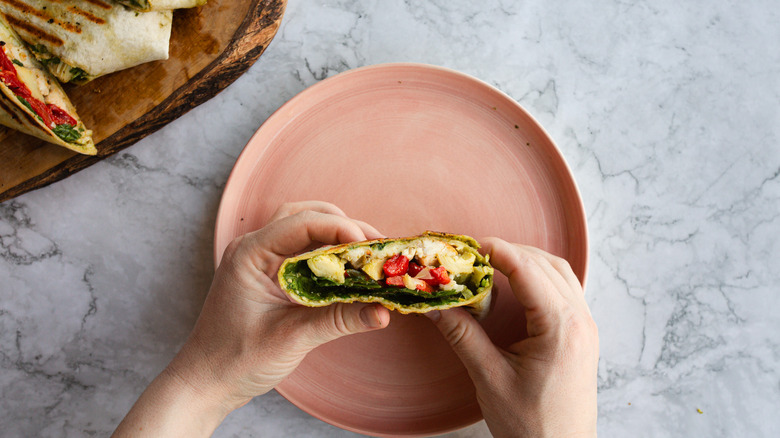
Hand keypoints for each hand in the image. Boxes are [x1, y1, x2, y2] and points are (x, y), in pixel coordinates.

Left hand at [113, 201, 390, 436]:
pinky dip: (325, 253)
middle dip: (344, 226)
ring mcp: (258, 259)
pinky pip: (300, 250)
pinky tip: (346, 268)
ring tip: (366, 254)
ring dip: (335, 235)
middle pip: (305, 215)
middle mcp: (253, 248)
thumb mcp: (293, 338)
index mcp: (250, 253)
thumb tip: (383, 311)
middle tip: (376, 248)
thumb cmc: (237, 360)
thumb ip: (339, 319)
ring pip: (303, 228)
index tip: (370, 246)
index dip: (341, 229)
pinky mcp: (266, 274)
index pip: (303, 223)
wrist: (205, 383)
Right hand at [426, 238, 597, 437]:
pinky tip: (517, 285)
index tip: (468, 244)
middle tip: (472, 253)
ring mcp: (585, 327)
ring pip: (559, 272)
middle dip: (508, 251)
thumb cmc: (531, 425)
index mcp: (561, 327)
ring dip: (526, 261)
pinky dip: (539, 277)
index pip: (528, 270)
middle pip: (546, 264)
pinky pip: (565, 289)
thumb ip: (463, 336)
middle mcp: (580, 320)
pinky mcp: (582, 335)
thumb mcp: (489, 378)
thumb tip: (435, 305)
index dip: (496, 250)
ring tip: (492, 263)